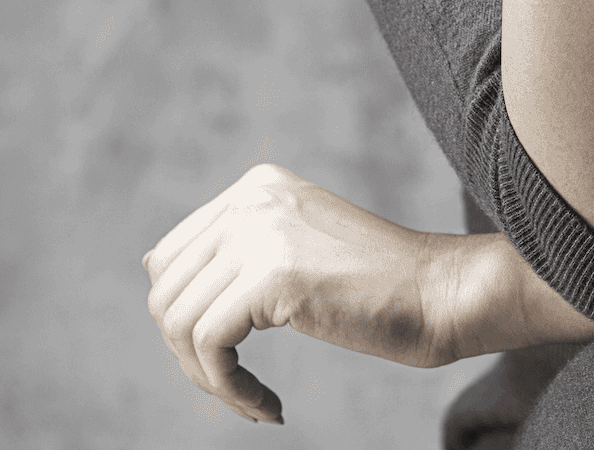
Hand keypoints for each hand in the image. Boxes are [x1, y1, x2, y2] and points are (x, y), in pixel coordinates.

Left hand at [142, 163, 470, 424]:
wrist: (441, 294)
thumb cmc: (379, 286)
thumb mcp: (296, 246)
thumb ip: (232, 247)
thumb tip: (151, 266)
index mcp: (256, 185)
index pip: (171, 258)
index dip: (186, 320)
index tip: (229, 356)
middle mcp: (252, 197)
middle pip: (166, 292)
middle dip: (189, 354)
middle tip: (236, 386)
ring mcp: (261, 231)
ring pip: (178, 324)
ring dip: (207, 379)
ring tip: (250, 400)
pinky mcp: (273, 275)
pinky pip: (208, 348)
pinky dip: (229, 391)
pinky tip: (269, 407)